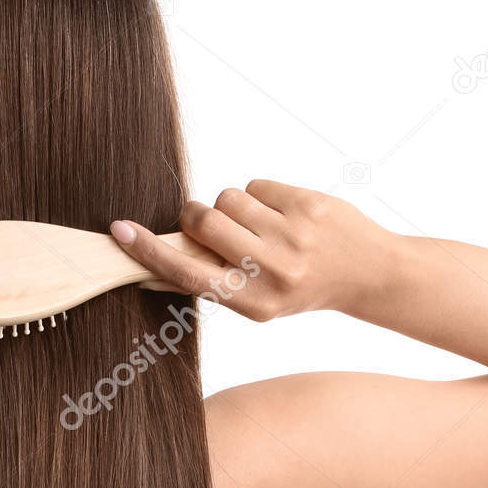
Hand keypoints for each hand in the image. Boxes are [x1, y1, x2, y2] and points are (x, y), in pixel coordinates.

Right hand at [109, 180, 396, 320]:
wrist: (368, 273)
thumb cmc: (299, 287)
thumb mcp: (256, 300)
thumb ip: (211, 279)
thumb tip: (156, 259)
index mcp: (251, 302)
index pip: (187, 273)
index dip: (149, 251)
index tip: (119, 231)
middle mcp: (270, 271)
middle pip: (203, 220)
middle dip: (199, 215)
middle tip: (214, 225)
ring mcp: (291, 236)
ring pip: (227, 197)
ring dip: (233, 206)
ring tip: (260, 225)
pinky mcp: (308, 204)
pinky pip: (256, 185)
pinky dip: (262, 196)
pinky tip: (284, 214)